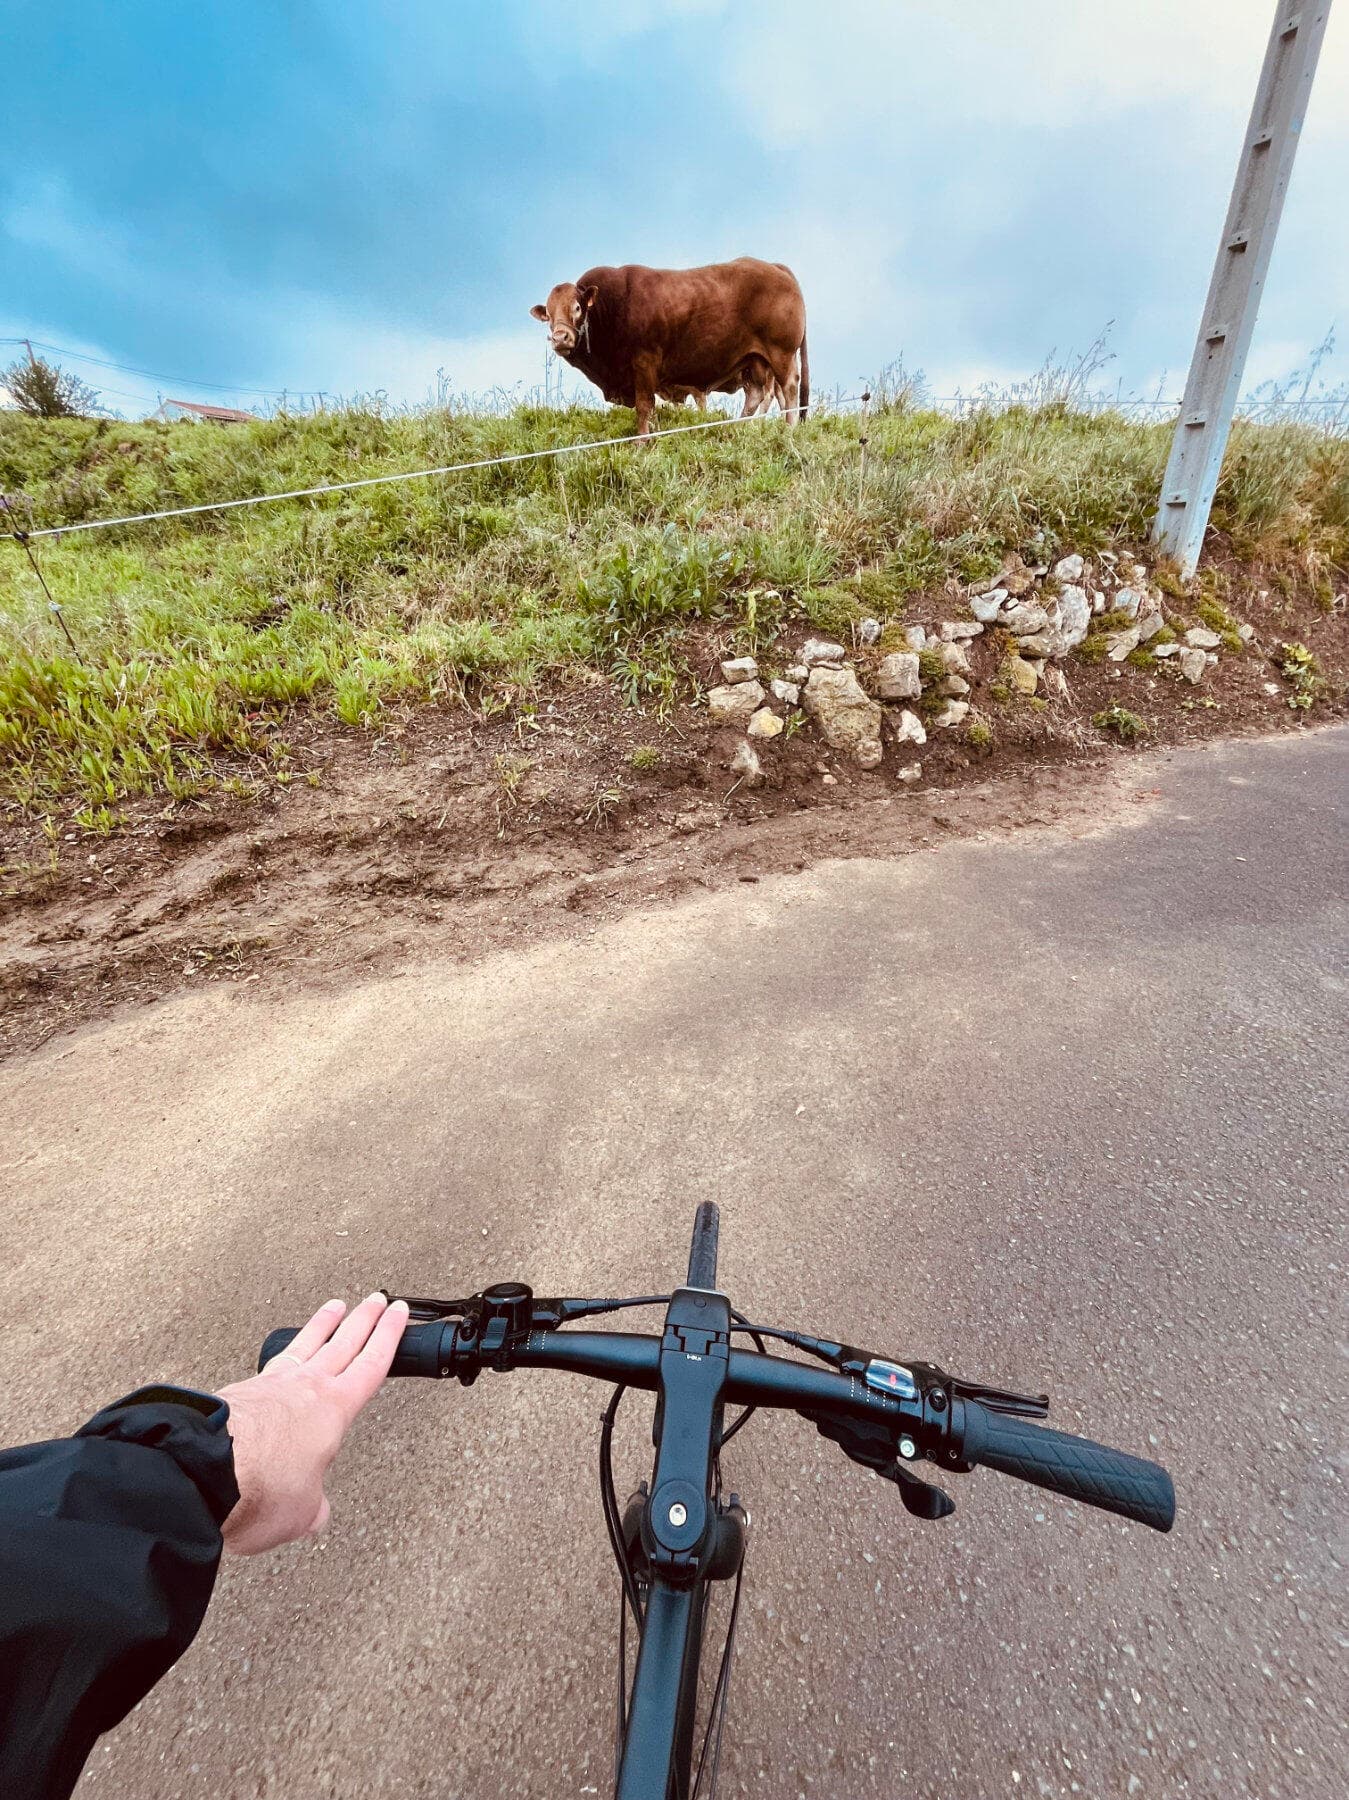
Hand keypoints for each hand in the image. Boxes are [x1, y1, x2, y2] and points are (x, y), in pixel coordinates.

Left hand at [217, 1292, 408, 1554]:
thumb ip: (313, 1506)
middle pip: (343, 1340)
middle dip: (364, 1318)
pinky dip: (283, 1353)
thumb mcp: (302, 1511)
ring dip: (324, 1323)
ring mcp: (270, 1384)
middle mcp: (305, 1387)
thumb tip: (315, 1511)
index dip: (388, 1335)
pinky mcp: (239, 1391)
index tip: (397, 1314)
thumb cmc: (257, 1487)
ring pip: (306, 1343)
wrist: (201, 1472)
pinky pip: (271, 1363)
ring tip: (334, 1307)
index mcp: (333, 1409)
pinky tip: (281, 1356)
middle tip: (376, 1299)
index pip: (371, 1362)